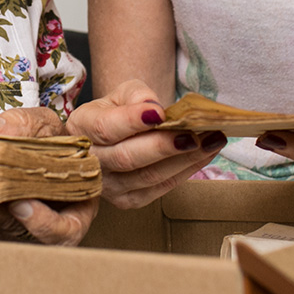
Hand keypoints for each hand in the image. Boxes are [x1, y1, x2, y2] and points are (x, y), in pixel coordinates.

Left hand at [0, 107, 95, 245]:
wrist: (44, 153)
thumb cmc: (54, 144)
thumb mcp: (49, 127)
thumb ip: (27, 127)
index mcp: (68, 213)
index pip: (60, 231)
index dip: (42, 222)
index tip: (21, 205)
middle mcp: (35, 229)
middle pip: (7, 231)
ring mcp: (4, 229)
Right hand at [66, 79, 225, 208]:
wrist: (112, 137)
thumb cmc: (117, 111)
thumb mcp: (122, 93)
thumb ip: (137, 96)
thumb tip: (154, 110)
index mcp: (82, 127)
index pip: (105, 128)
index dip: (131, 122)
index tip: (160, 113)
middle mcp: (91, 161)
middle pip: (127, 158)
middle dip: (164, 146)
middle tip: (195, 134)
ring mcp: (109, 186)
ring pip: (148, 176)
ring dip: (184, 159)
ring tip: (212, 140)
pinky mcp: (128, 201)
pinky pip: (159, 188)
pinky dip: (185, 171)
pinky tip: (205, 154)